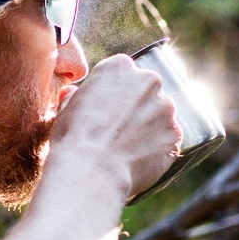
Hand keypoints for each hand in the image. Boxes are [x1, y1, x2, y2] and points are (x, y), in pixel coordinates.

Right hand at [49, 54, 181, 198]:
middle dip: (135, 110)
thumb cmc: (73, 140)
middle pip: (145, 93)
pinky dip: (157, 150)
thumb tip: (70, 94)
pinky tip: (138, 162)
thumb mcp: (64, 111)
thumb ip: (74, 97)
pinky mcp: (174, 134)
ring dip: (148, 130)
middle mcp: (148, 80)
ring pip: (159, 116)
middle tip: (118, 133)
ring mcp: (165, 108)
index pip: (121, 76)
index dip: (113, 96)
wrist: (91, 172)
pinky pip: (167, 140)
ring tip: (127, 152)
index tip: (106, 113)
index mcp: (119, 68)